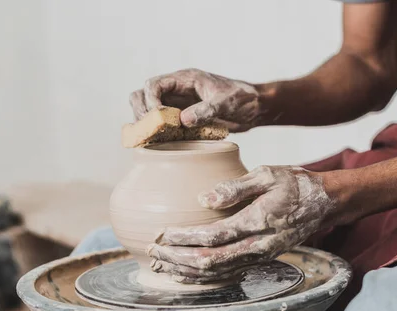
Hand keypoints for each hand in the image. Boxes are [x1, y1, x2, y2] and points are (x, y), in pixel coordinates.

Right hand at [130, 68, 260, 131]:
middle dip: (141, 113)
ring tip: (153, 139)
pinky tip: (161, 145)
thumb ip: (207, 109)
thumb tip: (182, 120)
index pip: (153, 84)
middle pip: (142, 96)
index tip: (158, 118)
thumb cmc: (243, 98)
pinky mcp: (182, 119)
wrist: (254, 108)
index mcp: (185, 79)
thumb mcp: (227, 102)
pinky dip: (156, 133)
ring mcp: (178, 105)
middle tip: (151, 131)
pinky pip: (161, 125)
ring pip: (148, 111)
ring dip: (146, 124)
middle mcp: (177, 90)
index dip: (149, 101)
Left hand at [146, 166, 337, 282]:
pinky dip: (202, 276)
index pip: (213, 237)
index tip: (162, 233)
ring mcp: (260, 256)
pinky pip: (226, 273)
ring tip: (160, 264)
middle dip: (177, 259)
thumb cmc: (295, 185)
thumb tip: (203, 199)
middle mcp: (258, 246)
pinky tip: (185, 272)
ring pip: (216, 273)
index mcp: (258, 222)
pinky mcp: (260, 259)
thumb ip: (235, 187)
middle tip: (153, 251)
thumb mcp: (268, 174)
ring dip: (185, 271)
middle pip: (210, 262)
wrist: (324, 203)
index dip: (184, 238)